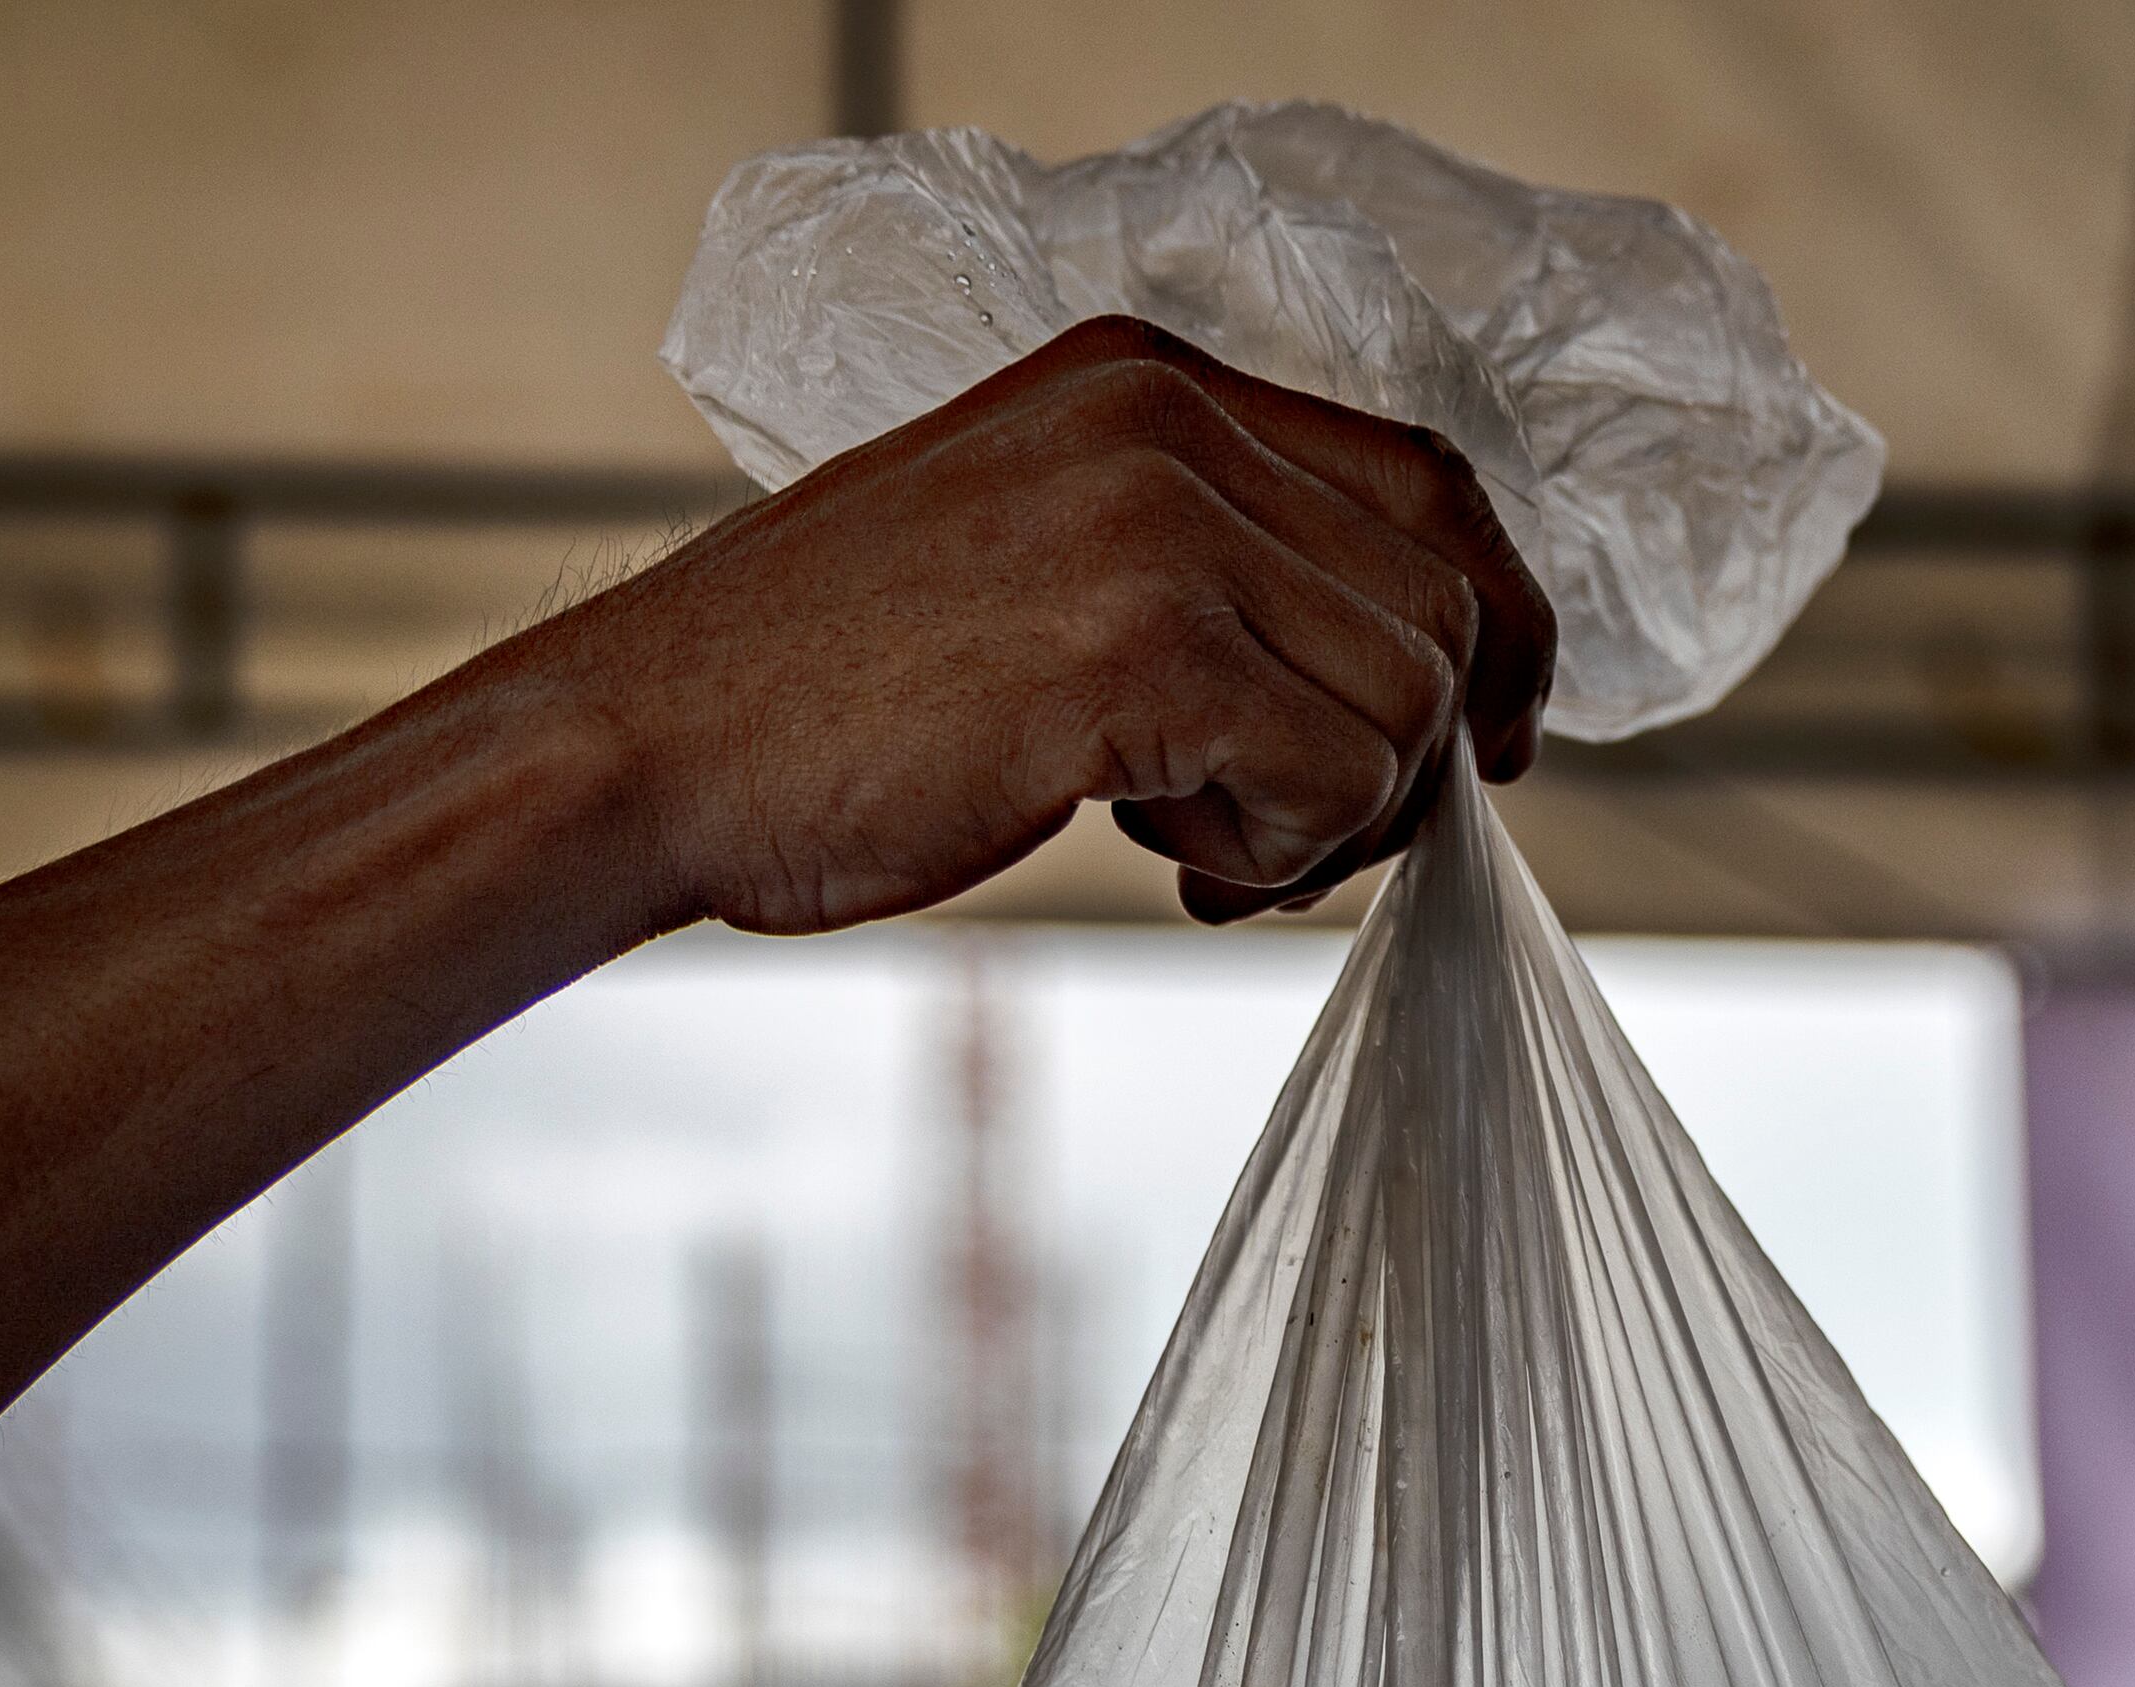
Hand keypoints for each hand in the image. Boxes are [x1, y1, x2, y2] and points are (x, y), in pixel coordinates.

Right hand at [547, 316, 1557, 934]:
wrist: (639, 752)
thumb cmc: (814, 702)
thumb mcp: (1030, 561)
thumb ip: (1198, 562)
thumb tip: (1402, 667)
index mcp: (1142, 377)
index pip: (1422, 480)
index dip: (1493, 620)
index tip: (1495, 738)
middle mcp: (1165, 417)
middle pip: (1441, 599)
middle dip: (1398, 756)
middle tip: (1265, 840)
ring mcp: (1155, 521)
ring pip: (1407, 702)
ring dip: (1327, 820)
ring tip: (1182, 846)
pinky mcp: (1140, 647)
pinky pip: (1336, 780)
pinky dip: (1275, 856)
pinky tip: (1154, 861)